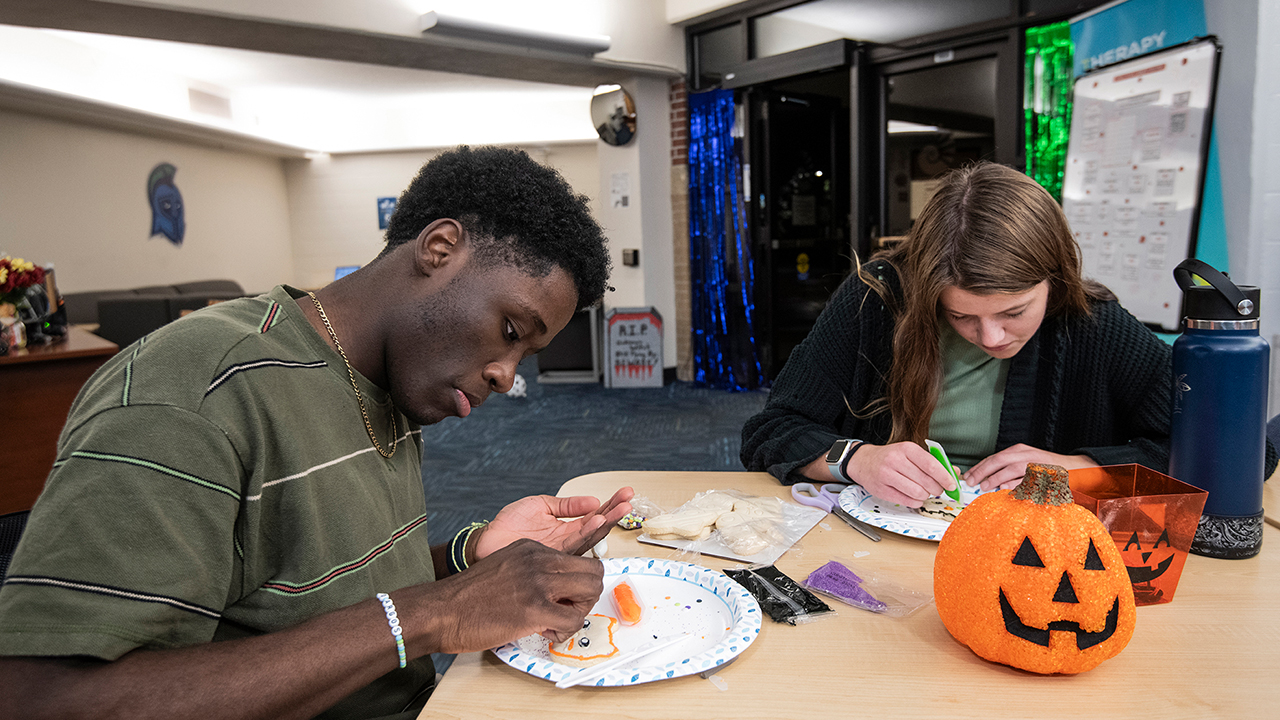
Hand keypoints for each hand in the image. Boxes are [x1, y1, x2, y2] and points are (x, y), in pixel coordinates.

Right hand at [427, 539, 605, 651]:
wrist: (440, 611)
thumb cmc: (466, 598)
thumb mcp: (504, 567)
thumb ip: (530, 571)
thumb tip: (555, 590)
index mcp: (531, 548)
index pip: (579, 557)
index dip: (578, 582)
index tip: (567, 597)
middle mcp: (538, 559)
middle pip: (594, 570)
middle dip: (587, 595)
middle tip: (569, 610)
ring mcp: (537, 582)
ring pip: (590, 590)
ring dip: (579, 612)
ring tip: (557, 622)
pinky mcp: (534, 608)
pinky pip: (573, 620)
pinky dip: (565, 631)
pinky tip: (546, 632)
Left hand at [474, 487, 633, 559]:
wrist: (486, 542)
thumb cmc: (509, 524)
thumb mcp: (541, 505)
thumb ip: (567, 504)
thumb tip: (593, 501)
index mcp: (565, 528)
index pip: (594, 516)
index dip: (611, 504)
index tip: (625, 493)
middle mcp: (567, 541)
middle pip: (597, 527)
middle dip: (615, 513)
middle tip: (629, 501)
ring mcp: (561, 549)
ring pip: (590, 536)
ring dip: (606, 522)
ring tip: (620, 509)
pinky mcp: (551, 555)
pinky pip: (573, 543)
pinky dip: (587, 531)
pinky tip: (597, 520)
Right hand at [843, 442, 956, 507]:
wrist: (864, 462)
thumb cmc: (891, 457)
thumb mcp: (911, 453)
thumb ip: (933, 462)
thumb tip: (954, 473)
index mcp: (907, 448)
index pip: (931, 465)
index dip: (945, 477)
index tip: (952, 485)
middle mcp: (896, 460)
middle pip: (926, 481)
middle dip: (936, 489)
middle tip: (937, 490)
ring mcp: (887, 475)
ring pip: (918, 493)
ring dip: (925, 496)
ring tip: (923, 492)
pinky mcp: (882, 490)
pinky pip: (907, 501)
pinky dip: (915, 501)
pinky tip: (913, 496)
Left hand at [964, 444, 1096, 490]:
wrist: (1076, 469)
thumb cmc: (1046, 469)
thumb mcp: (1025, 462)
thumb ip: (1008, 469)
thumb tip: (985, 480)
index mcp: (1020, 450)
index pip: (994, 457)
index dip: (979, 467)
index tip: (967, 476)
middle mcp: (1027, 455)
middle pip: (1000, 460)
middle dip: (983, 471)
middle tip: (972, 482)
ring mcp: (1036, 464)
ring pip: (1012, 468)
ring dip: (996, 478)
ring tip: (985, 487)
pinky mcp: (1045, 475)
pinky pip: (1028, 480)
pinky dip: (1016, 485)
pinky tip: (1005, 490)